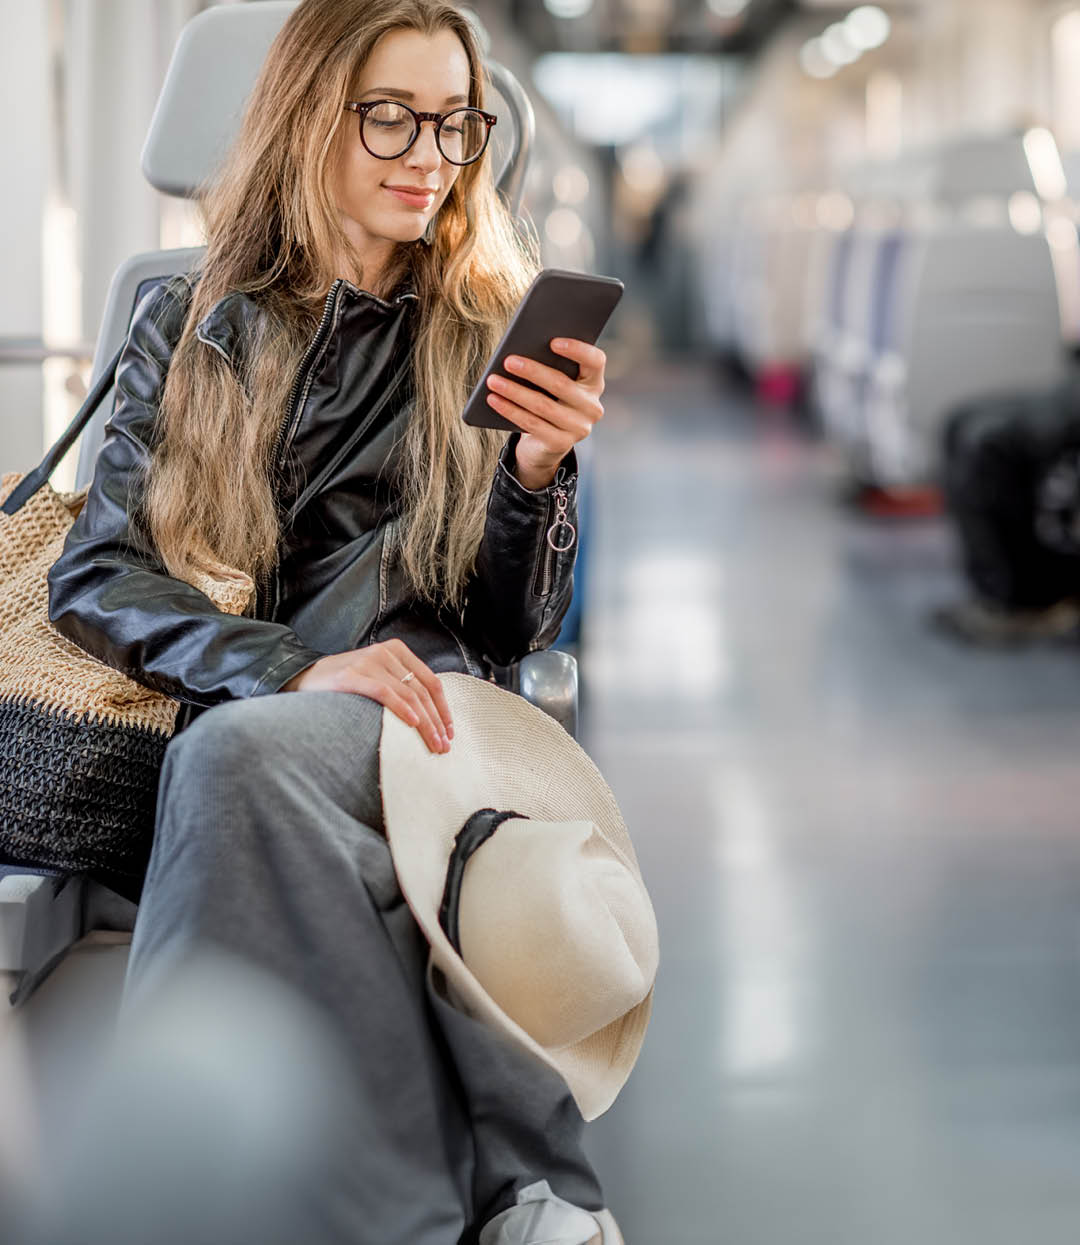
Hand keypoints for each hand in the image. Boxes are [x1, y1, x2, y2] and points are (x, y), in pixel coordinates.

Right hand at [280, 639, 452, 753]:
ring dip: (424, 723)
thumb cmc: (345, 684)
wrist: (304, 677)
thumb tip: (430, 718)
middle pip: (422, 690)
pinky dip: (401, 708)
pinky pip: (384, 692)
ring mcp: (368, 662)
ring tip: (432, 743)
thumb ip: (401, 686)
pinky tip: (412, 724)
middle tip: (443, 745)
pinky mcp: (352, 675)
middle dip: (436, 721)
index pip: (431, 681)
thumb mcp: (377, 676)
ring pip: (408, 694)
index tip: (450, 731)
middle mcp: (385, 653)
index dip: (443, 708)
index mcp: (396, 651)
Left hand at [484, 338, 605, 489]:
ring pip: (543, 405)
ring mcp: (579, 427)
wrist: (545, 443)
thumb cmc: (548, 401)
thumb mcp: (552, 384)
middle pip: (562, 384)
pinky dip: (510, 410)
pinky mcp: (561, 444)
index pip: (595, 361)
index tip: (553, 342)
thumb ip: (548, 366)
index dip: (577, 350)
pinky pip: (532, 424)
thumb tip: (520, 352)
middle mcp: (592, 406)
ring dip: (514, 391)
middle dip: (532, 371)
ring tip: (493, 380)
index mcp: (594, 383)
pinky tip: (494, 399)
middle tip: (508, 361)